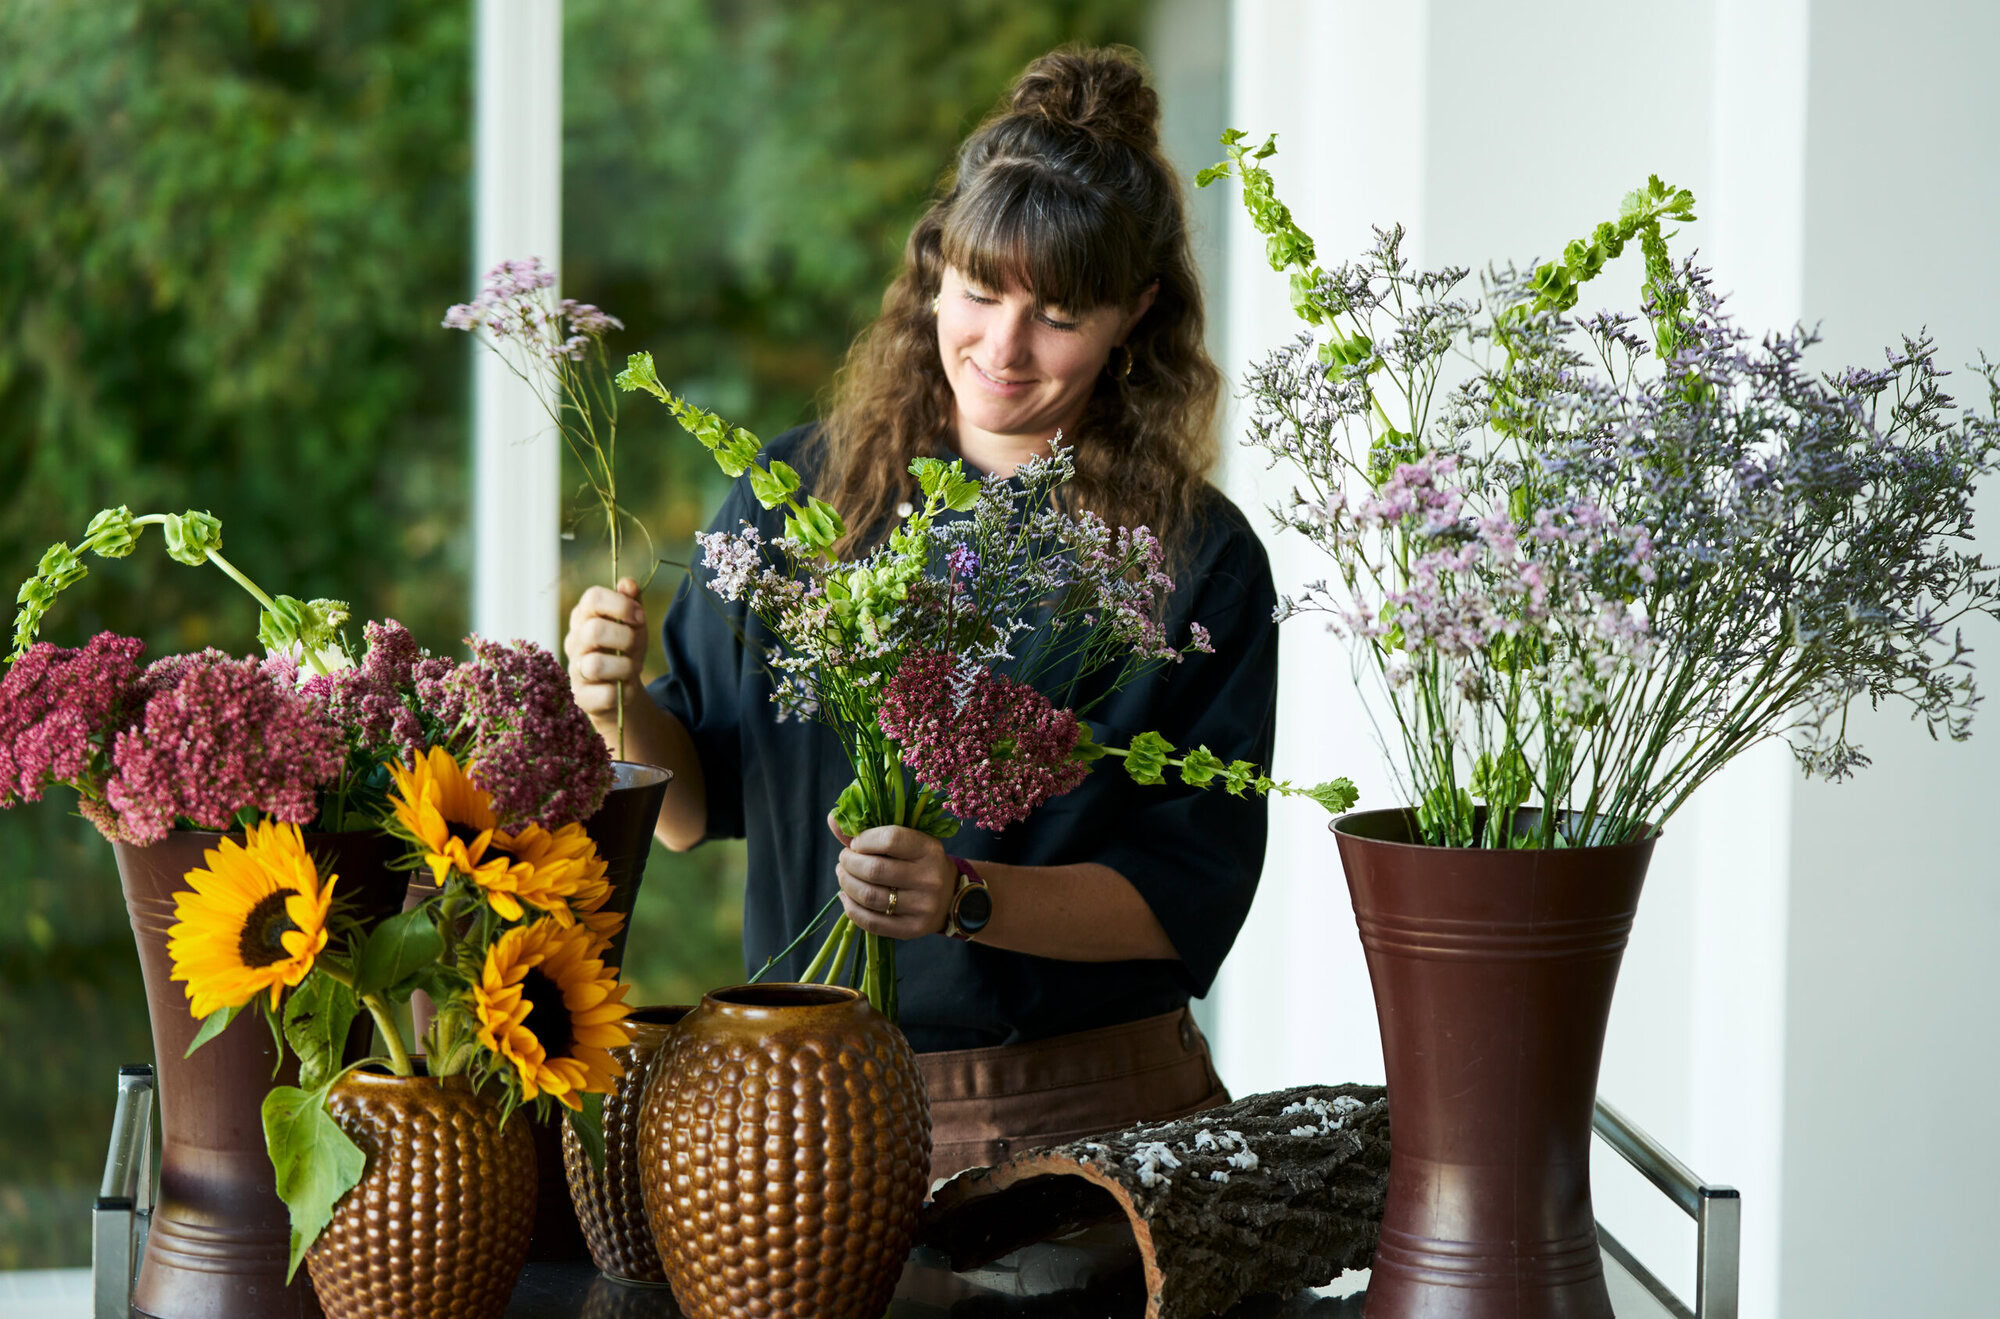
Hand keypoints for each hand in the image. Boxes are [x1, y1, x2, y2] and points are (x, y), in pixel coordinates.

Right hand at [564, 578, 647, 720]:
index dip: (621, 605)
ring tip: (631, 669)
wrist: (622, 689)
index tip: (639, 617)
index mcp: (584, 616)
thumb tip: (627, 584)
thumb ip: (631, 601)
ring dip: (626, 666)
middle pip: (594, 630)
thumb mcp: (633, 623)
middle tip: (636, 644)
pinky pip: (605, 694)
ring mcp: (575, 670)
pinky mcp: (582, 697)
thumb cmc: (625, 649)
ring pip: (596, 665)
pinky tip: (624, 688)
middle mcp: (574, 641)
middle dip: (625, 637)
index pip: (592, 598)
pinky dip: (622, 691)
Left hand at [828, 815, 956, 939]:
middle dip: (849, 863)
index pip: (890, 839)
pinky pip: (871, 922)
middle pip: (874, 870)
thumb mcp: (906, 843)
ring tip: (844, 876)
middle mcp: (929, 878)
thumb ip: (869, 832)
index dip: (864, 840)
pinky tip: (847, 897)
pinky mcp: (912, 929)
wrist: (949, 896)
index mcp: (929, 849)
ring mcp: (922, 906)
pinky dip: (851, 908)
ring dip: (846, 884)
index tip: (855, 843)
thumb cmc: (919, 862)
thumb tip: (833, 819)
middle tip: (844, 860)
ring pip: (869, 896)